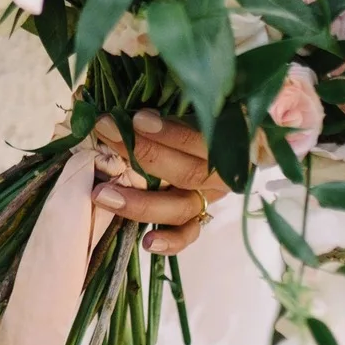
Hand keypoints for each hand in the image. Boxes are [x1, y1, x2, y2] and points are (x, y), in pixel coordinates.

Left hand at [93, 108, 230, 254]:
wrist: (242, 140)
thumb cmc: (210, 113)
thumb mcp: (202, 101)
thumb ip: (178, 101)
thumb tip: (132, 101)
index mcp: (231, 142)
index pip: (201, 140)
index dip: (170, 133)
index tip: (136, 119)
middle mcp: (221, 174)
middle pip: (185, 172)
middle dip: (142, 155)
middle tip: (106, 135)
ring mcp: (210, 197)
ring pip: (181, 208)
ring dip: (141, 203)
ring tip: (103, 195)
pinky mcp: (200, 215)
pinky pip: (188, 234)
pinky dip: (170, 241)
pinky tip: (147, 243)